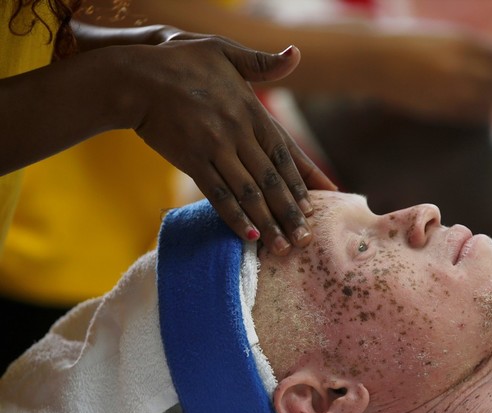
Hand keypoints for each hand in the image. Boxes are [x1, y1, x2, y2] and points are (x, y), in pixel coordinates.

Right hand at [124, 34, 334, 254]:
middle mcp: (239, 133)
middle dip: (291, 212)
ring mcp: (216, 149)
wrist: (136, 78)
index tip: (322, 201)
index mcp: (252, 111)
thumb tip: (295, 54)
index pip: (286, 152)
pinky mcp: (192, 162)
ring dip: (269, 223)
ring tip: (283, 247)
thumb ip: (261, 62)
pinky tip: (250, 237)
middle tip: (305, 238)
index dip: (305, 179)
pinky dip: (235, 218)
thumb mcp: (224, 51)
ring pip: (250, 193)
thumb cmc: (179, 62)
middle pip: (272, 180)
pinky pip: (219, 196)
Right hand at [360, 26, 491, 122]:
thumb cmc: (410, 45)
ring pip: (491, 103)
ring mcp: (451, 89)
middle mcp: (462, 66)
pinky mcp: (440, 108)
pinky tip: (480, 112)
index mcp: (465, 43)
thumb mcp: (446, 37)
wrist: (376, 60)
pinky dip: (482, 114)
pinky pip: (473, 116)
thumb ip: (472, 50)